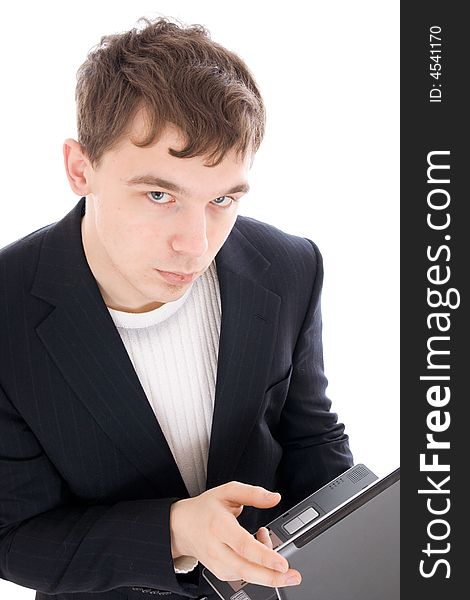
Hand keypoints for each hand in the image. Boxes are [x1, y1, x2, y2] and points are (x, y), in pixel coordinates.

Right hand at [170, 481, 301, 587]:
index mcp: (219, 526)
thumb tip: (274, 498)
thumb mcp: (227, 492)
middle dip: (273, 577)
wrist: (182, 526)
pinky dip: (257, 567)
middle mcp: (217, 548)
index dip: (265, 556)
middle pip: (246, 569)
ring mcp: (217, 564)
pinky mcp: (220, 573)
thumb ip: (252, 493)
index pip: (244, 546)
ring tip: (267, 542)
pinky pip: (244, 576)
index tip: (282, 563)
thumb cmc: (205, 508)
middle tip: (293, 576)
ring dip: (266, 565)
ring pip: (247, 575)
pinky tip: (258, 551)